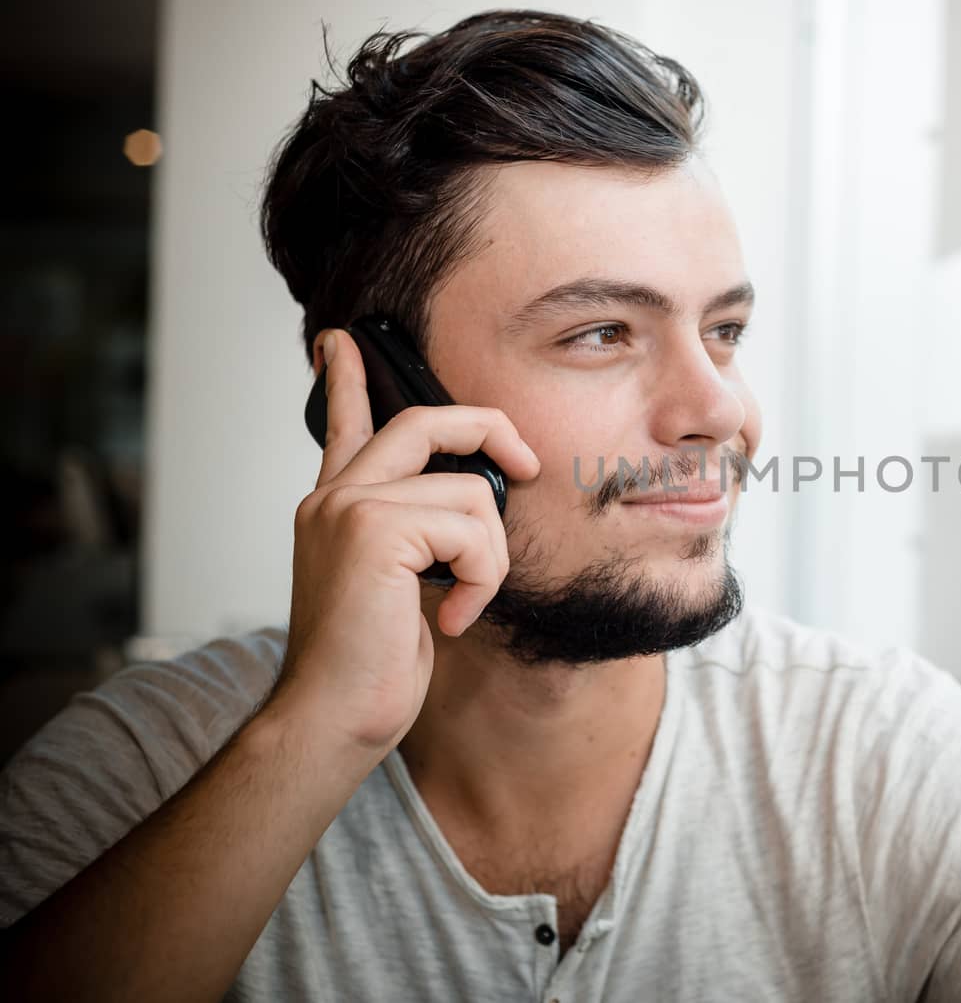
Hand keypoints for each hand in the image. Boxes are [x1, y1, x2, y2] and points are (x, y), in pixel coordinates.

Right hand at [270, 327, 540, 753]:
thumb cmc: (370, 664)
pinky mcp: (374, 530)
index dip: (345, 379)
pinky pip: (473, 529)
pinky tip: (449, 618)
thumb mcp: (400, 586)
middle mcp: (335, 496)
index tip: (340, 341)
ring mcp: (350, 507)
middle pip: (425, 420)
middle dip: (490, 431)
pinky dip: (481, 579)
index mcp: (336, 506)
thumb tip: (478, 498)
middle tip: (527, 464)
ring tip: (459, 604)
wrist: (333, 717)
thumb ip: (420, 535)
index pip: (344, 425)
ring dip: (491, 558)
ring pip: (473, 493)